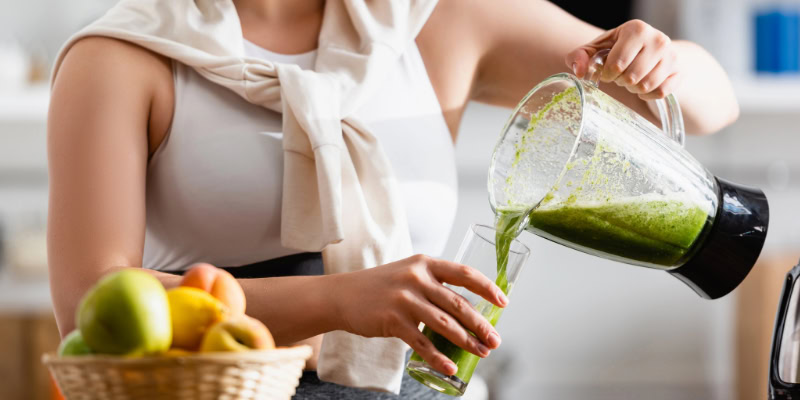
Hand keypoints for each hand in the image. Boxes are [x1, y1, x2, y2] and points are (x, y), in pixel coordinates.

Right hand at [330, 254, 507, 375]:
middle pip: (458, 304)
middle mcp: (417, 277)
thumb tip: (468, 310)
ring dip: (467, 342)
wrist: (342, 295)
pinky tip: (450, 367)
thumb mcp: (409, 273)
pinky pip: (421, 343)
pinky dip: (438, 357)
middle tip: (496, 340)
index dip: (487, 288)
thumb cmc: (381, 286)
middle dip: (481, 325)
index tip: (504, 303)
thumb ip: (434, 284)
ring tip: (482, 353)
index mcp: (425, 263)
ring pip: (444, 324)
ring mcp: (404, 299)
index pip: (465, 273)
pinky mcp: (392, 320)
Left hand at [566, 19, 681, 100]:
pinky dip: (648, 95)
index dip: (607, 74)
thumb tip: (580, 71)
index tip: (608, 71)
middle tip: (621, 76)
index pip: (617, 64)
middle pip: (632, 77)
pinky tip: (643, 87)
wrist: (651, 49)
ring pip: (646, 86)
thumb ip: (579, 57)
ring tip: (632, 79)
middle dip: (621, 81)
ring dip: (634, 88)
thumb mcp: (597, 49)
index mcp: (636, 29)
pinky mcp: (679, 71)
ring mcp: (672, 55)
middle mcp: (658, 39)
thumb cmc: (619, 49)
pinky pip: (660, 93)